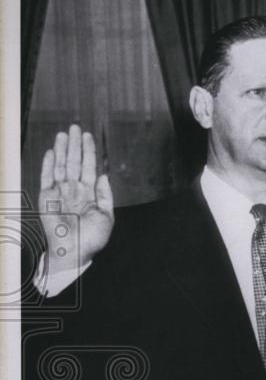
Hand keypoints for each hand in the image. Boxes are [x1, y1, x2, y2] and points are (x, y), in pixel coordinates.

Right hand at [39, 125, 114, 273]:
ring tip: (63, 134)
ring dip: (61, 150)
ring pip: (60, 166)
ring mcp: (59, 193)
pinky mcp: (47, 198)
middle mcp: (73, 190)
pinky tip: (51, 152)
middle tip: (75, 127)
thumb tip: (104, 175)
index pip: (88, 167)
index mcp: (89, 193)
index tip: (88, 136)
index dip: (88, 151)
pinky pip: (46, 178)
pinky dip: (48, 165)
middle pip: (73, 162)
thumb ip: (105, 195)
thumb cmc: (92, 238)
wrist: (75, 252)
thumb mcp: (106, 216)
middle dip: (74, 145)